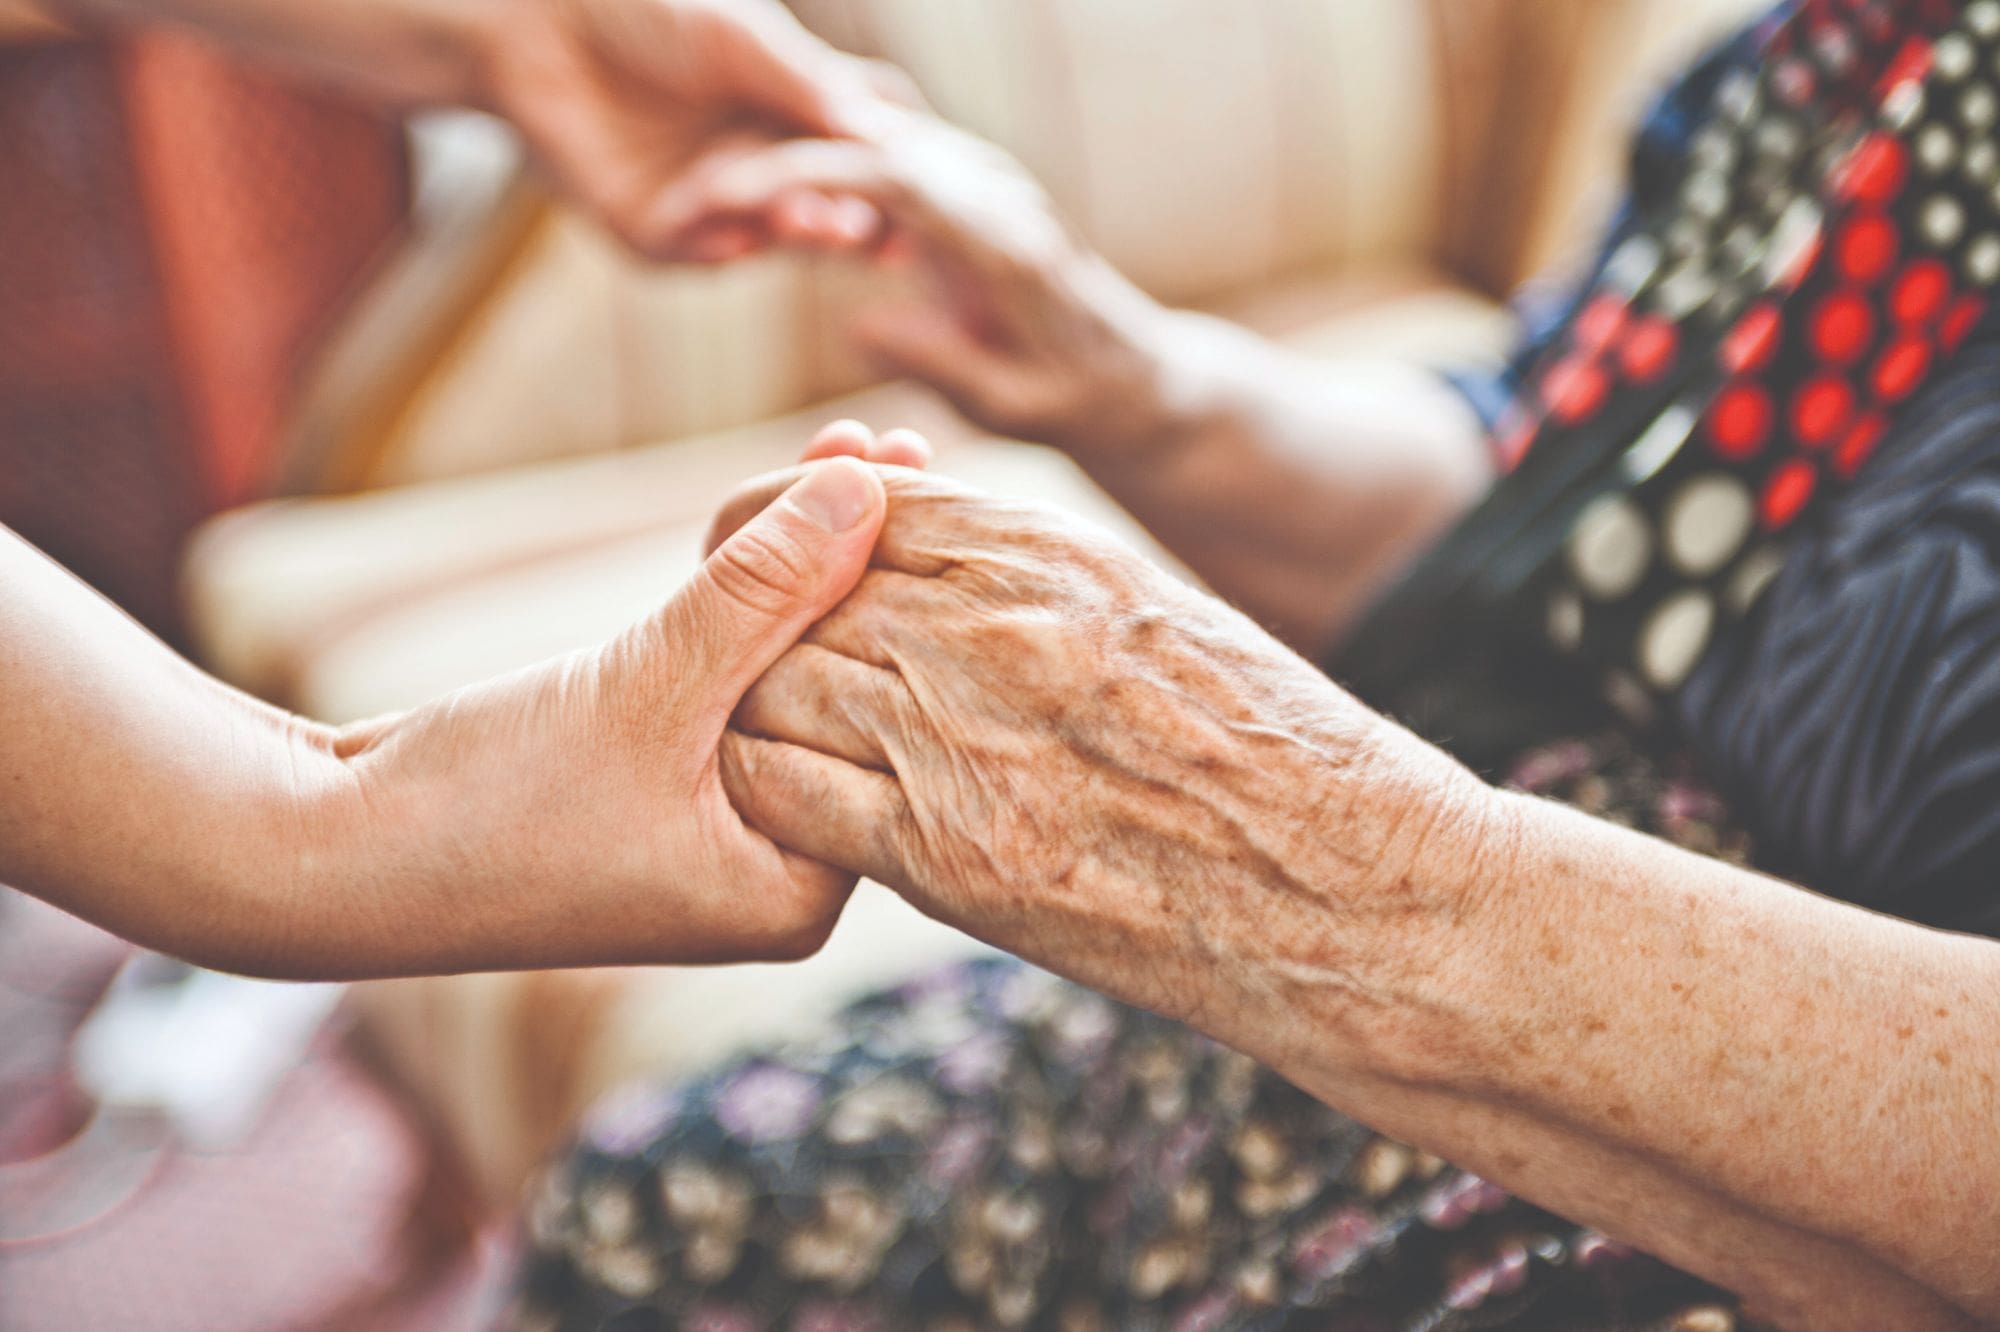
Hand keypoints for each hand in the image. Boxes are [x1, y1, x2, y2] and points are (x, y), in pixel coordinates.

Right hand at [299, 450, 893, 976]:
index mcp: (796, 892)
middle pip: (846, 694)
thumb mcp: (648, 687)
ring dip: (804, 563)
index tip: (937, 485)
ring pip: (783, 672)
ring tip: (857, 443)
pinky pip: (725, 675)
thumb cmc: (488, 806)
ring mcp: (715, 828)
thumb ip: (764, 591)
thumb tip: (871, 486)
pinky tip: (782, 506)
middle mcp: (771, 870)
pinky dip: (743, 597)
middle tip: (904, 444)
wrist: (326, 855)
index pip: (888, 728)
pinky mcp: (659, 783)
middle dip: (864, 566)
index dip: (906, 599)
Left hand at [475, 0, 916, 259]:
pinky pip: (695, 254)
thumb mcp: (744, 37)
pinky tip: (733, 232)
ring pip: (768, 237)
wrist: (536, 21)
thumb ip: (812, 86)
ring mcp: (709, 204)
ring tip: (818, 223)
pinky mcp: (653, 233)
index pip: (862, 156)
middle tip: (877, 231)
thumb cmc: (647, 8)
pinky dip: (715, 243)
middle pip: (825, 208)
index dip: (894, 176)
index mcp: (792, 113)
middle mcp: (760, 164)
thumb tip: (891, 135)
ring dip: (795, 234)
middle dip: (853, 219)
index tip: (930, 191)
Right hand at [650, 112, 1183, 455]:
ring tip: (718, 194)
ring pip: (878, 139)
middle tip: (699, 191)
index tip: (734, 194)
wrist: (1132, 375)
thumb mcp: (1011, 405)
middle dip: (782, 157)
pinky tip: (773, 200)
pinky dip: (829, 173)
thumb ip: (941, 360)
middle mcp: (999, 193)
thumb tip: (858, 324)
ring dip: (798, 159)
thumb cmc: (1072, 401)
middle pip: (874, 141)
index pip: (896, 176)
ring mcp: (988, 182)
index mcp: (1005, 241)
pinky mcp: (971, 189)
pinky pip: (890, 161)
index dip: (809, 175)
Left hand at [712, 466, 1498, 1063]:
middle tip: (753, 659)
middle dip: (762, 622)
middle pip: (801, 593)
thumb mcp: (1157, 613)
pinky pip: (788, 799)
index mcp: (1052, 552)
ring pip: (776, 689)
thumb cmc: (1271, 751)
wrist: (1346, 889)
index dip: (796, 528)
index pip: (864, 504)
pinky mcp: (947, 857)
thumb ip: (1034, 577)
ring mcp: (961, 739)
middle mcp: (992, 627)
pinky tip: (800, 810)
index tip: (776, 560)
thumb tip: (933, 551)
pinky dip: (771, 796)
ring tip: (780, 735)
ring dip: (762, 710)